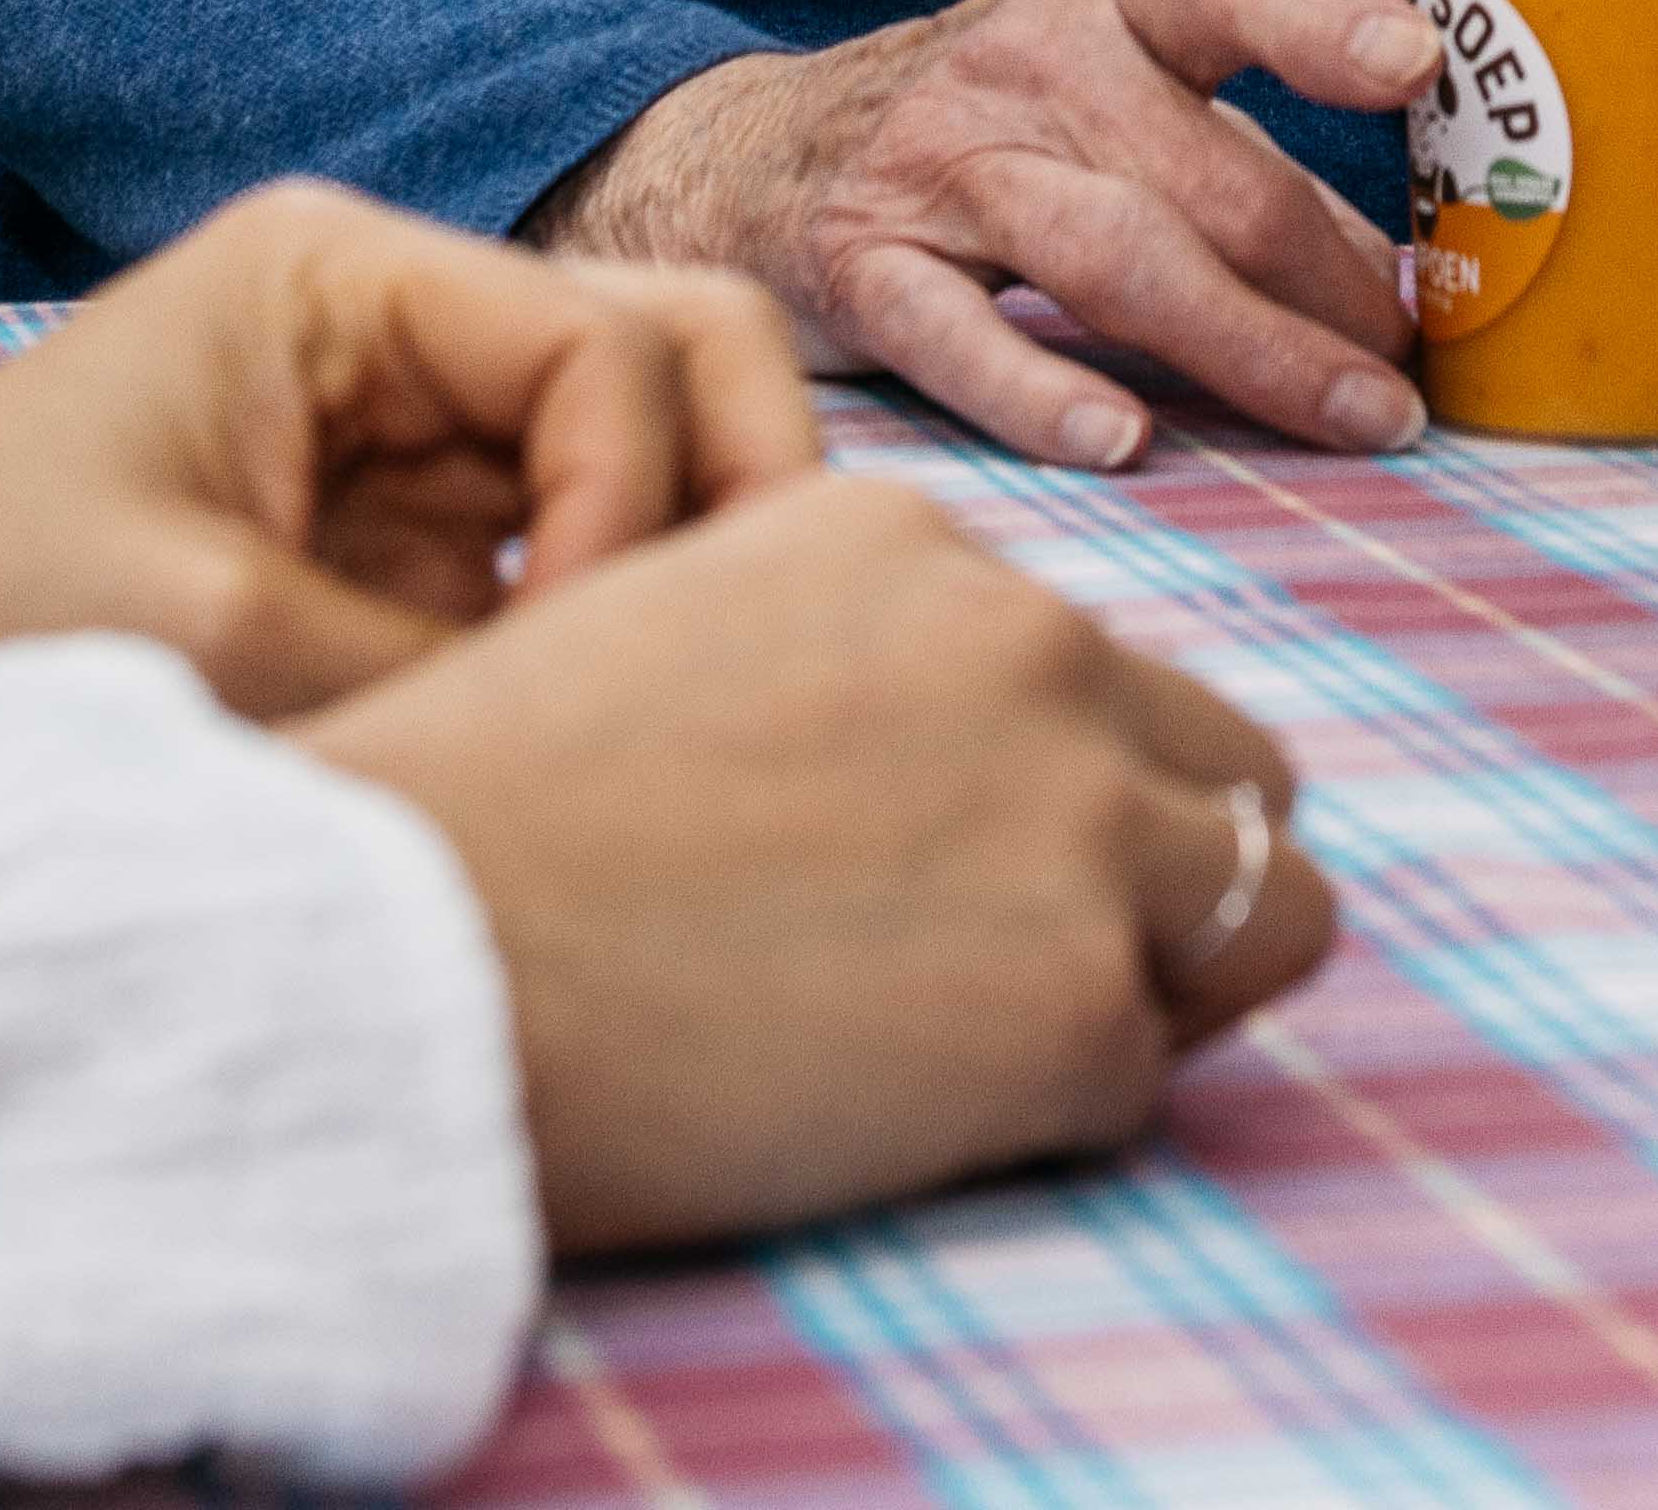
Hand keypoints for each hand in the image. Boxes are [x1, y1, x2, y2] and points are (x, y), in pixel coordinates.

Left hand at [0, 177, 818, 724]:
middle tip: (713, 667)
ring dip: (683, 572)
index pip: (606, 343)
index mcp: (348, 274)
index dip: (637, 494)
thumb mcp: (209, 639)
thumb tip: (635, 734)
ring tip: (657, 717)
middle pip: (684, 355)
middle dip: (730, 500)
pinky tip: (591, 746)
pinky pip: (588, 558)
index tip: (576, 652)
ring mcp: (426, 428)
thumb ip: (443, 672)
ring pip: (663, 453)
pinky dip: (616, 638)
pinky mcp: (421, 539)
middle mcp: (409, 323)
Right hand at [304, 469, 1343, 1256]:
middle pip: (1222, 767)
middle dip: (1141, 867)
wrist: (395, 965)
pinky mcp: (1079, 1000)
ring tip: (983, 1043)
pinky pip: (1143, 1077)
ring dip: (1154, 979)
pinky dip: (1048, 1115)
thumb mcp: (676, 634)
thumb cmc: (476, 828)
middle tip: (990, 967)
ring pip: (1262, 905)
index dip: (1036, 786)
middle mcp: (1026, 642)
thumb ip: (845, 659)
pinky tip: (890, 1112)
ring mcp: (1075, 818)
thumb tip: (945, 762)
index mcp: (913, 541)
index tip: (930, 867)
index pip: (1087, 668)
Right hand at [543, 0, 1441, 470]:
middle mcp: (1029, 58)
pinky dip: (1041, 392)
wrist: (751, 157)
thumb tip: (1400, 281)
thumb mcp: (1120, 84)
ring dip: (1250, 348)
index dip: (1326, 19)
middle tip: (1408, 374)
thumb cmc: (1000, 125)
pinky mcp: (863, 267)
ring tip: (1350, 420)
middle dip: (1329, 283)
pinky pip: (959, 336)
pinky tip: (1124, 443)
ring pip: (1114, 253)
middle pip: (1207, 173)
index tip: (1415, 66)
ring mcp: (941, 163)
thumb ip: (1250, 158)